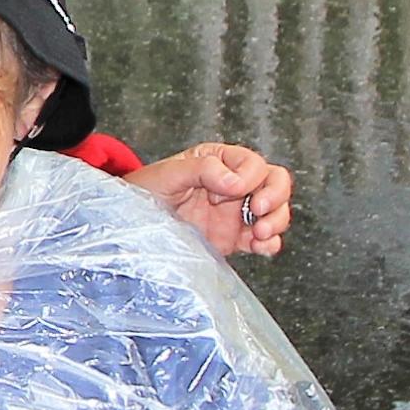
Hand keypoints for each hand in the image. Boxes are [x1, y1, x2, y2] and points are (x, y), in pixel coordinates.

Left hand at [128, 143, 292, 256]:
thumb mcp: (168, 174)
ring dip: (277, 221)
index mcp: (220, 161)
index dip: (250, 176)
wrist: (132, 224)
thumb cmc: (145, 190)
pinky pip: (264, 240)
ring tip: (259, 235)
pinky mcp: (235, 238)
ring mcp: (237, 212)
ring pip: (276, 211)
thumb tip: (234, 181)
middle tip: (259, 210)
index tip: (232, 189)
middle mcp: (234, 184)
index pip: (253, 162)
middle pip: (275, 182)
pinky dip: (270, 245)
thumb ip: (201, 170)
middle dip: (276, 196)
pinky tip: (260, 248)